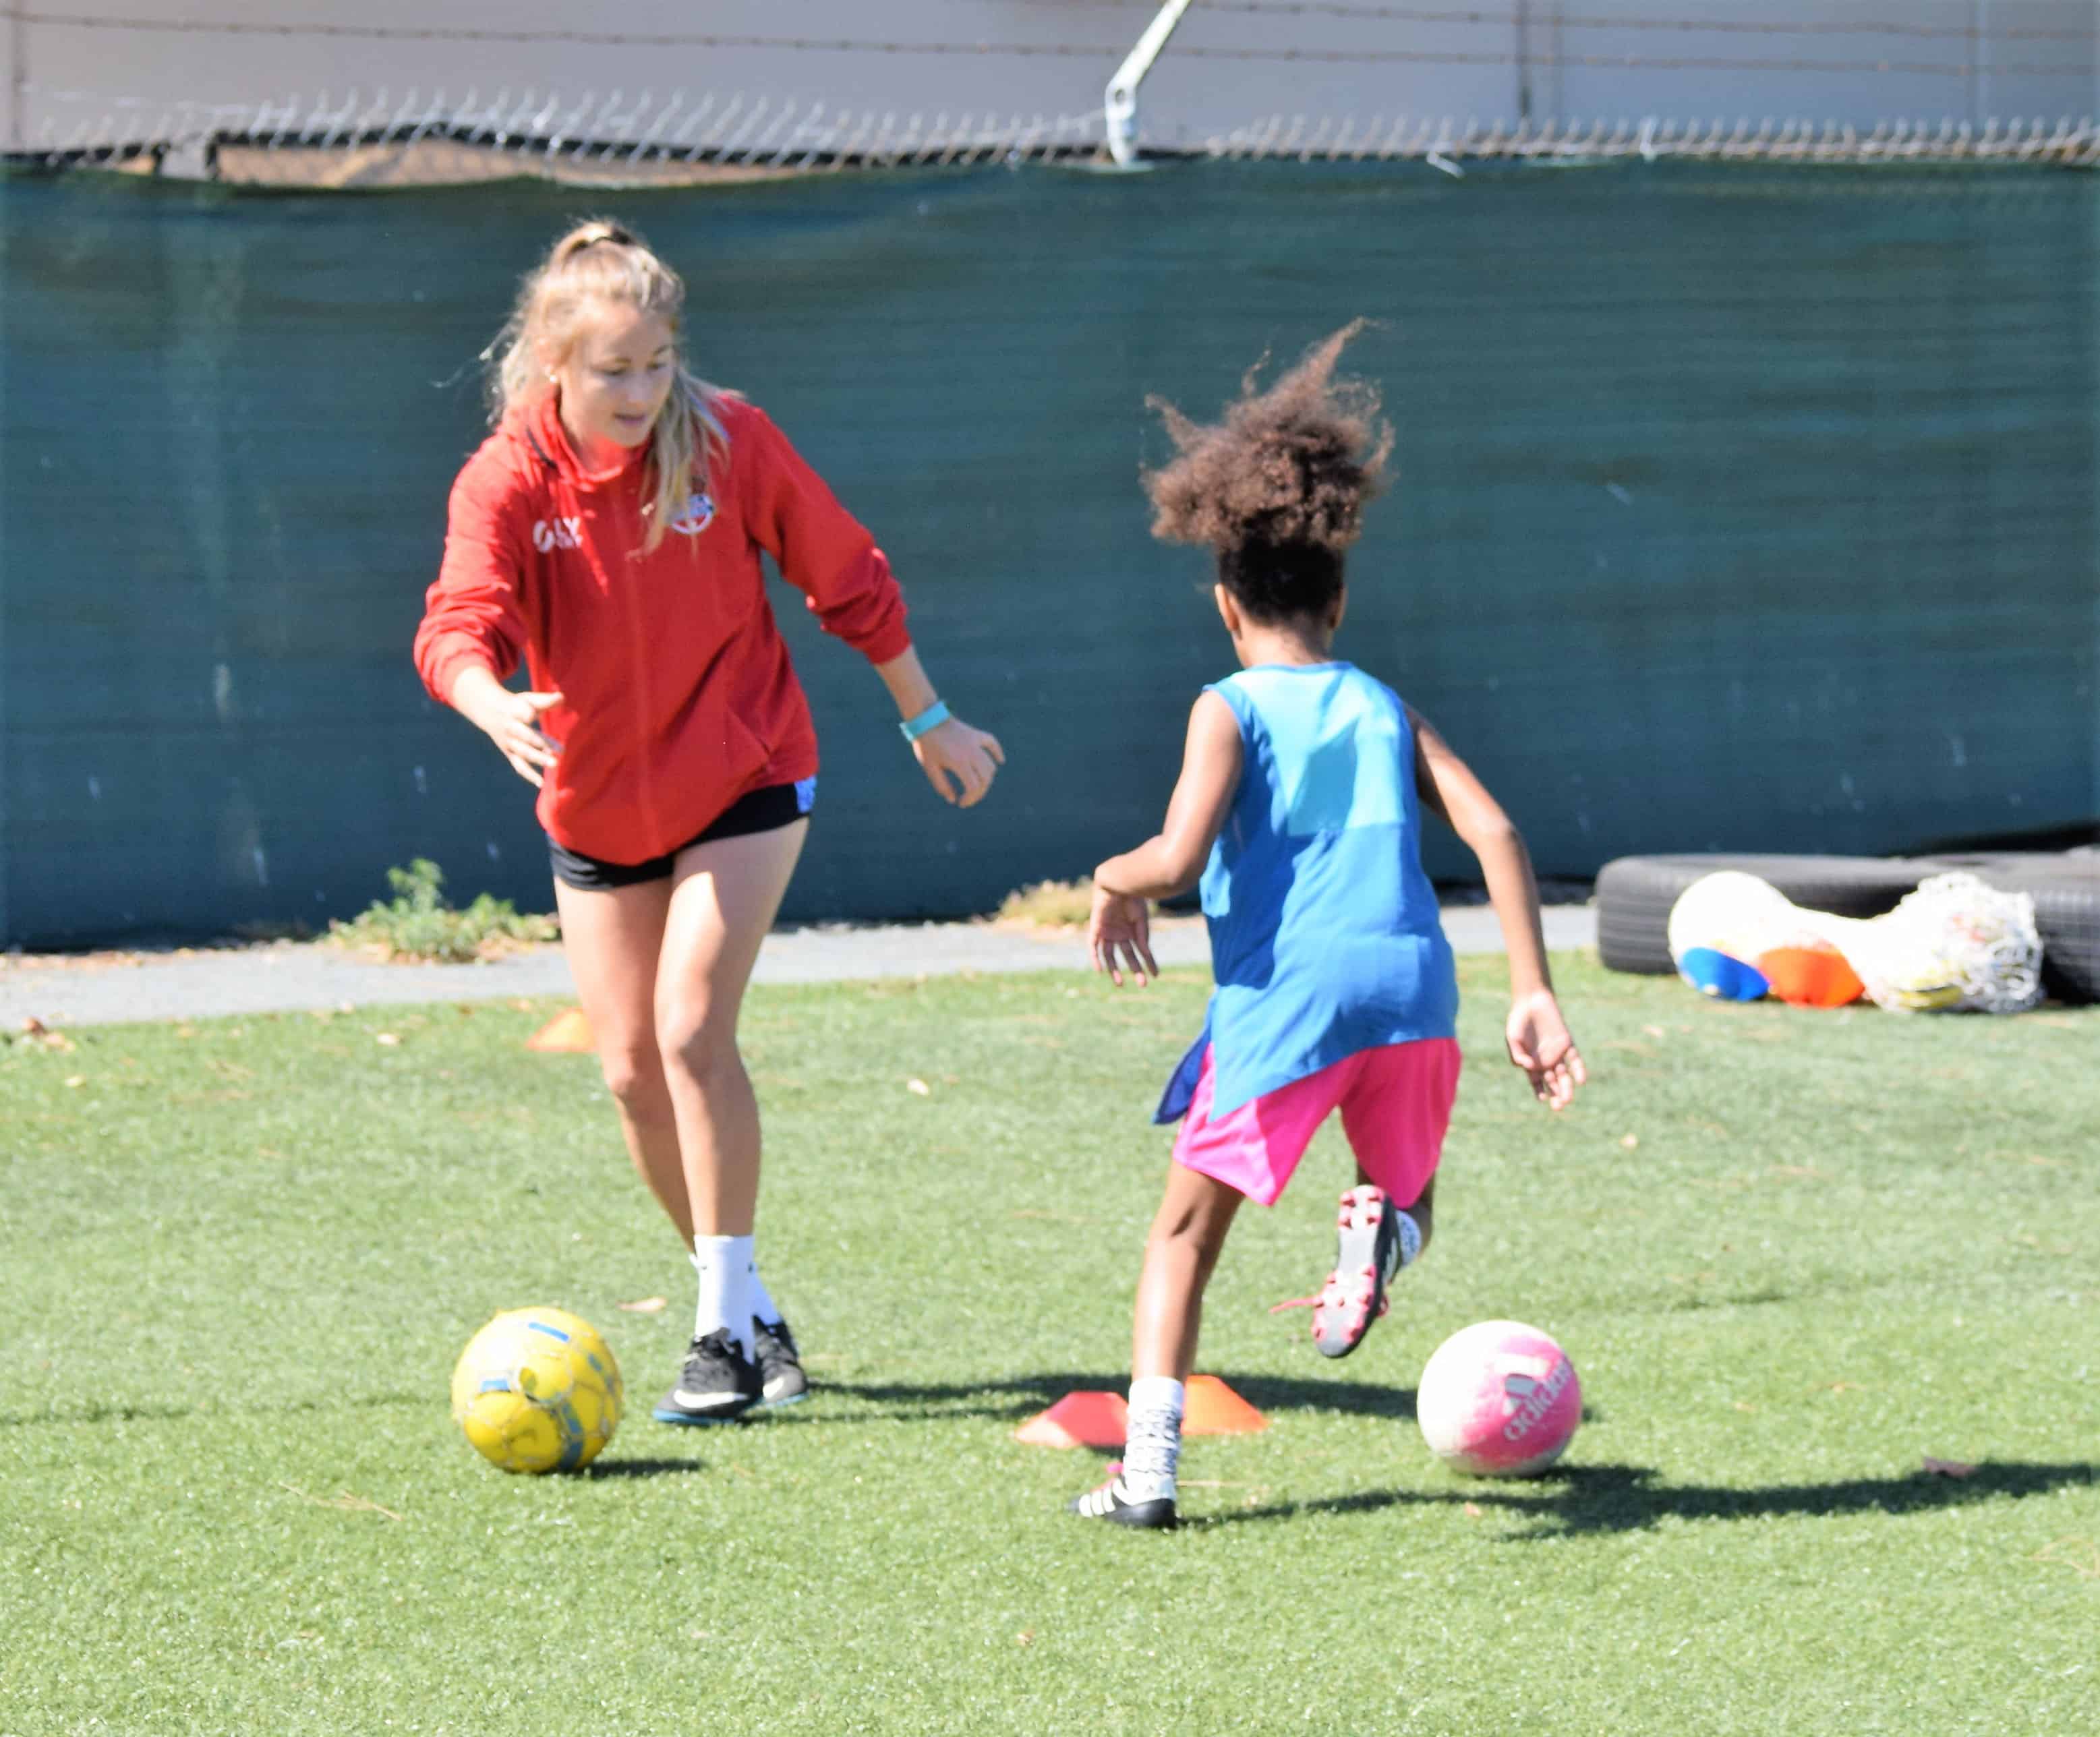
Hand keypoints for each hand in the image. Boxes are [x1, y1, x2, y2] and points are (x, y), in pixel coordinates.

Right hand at [469, 688, 563, 788]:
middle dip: (542, 744)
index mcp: (514, 711)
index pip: (523, 713)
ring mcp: (509, 742)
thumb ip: (545, 700)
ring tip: (555, 765)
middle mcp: (510, 728)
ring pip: (524, 752)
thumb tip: (562, 698)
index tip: (533, 715)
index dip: (528, 714)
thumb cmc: (516, 704)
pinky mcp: (509, 753)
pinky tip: (542, 784)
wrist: (488, 711)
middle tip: (561, 750)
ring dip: (539, 759)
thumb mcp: (528, 698)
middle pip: (526, 736)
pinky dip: (529, 775)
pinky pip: (519, 766)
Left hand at [911, 715, 1004, 807]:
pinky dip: (997, 753)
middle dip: (979, 793)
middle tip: (969, 798)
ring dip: (986, 778)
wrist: (926, 720)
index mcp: (959, 762)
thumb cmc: (926, 745)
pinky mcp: (976, 735)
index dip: (970, 799)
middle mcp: (971, 753)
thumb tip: (953, 799)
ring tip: (976, 785)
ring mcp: (976, 743)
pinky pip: (992, 744)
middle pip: (985, 779)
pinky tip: (1000, 761)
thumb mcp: (930, 768)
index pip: (974, 787)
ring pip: (990, 766)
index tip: (961, 803)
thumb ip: (942, 785)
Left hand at [1088, 883, 1156, 986]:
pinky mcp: (1096, 928)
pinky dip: (1095, 958)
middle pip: (1127, 956)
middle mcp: (1121, 933)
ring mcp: (1108, 932)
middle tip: (1142, 985)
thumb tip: (1146, 954)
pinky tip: (1100, 970)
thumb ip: (1142, 937)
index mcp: (1133, 930)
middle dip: (1135, 970)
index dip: (1149, 963)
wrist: (1118, 882)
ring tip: (1120, 983)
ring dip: (1113, 969)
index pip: (1141, 951)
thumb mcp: (1141, 920)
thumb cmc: (1132, 898)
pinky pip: (1093, 946)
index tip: (1156, 975)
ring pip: (1109, 955)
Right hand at [1506, 988, 1584, 1109]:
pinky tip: (1580, 1080)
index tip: (1542, 1099)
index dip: (1540, 1092)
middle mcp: (1545, 1060)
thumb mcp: (1513, 1038)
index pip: (1537, 1082)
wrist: (1531, 1001)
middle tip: (1559, 1106)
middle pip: (1552, 1082)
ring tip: (1568, 1099)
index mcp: (1531, 1062)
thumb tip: (1528, 1068)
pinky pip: (1575, 1059)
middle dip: (1555, 1095)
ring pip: (1564, 1075)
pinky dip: (1579, 1070)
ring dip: (1566, 1087)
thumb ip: (1518, 1054)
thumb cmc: (1518, 1021)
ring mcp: (1557, 1053)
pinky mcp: (1567, 1043)